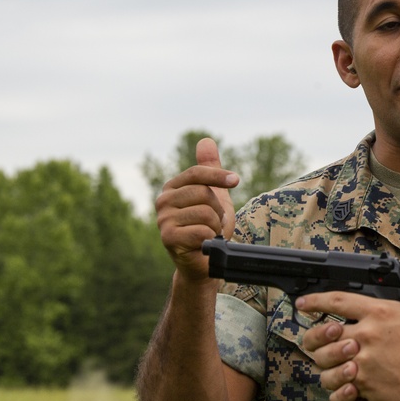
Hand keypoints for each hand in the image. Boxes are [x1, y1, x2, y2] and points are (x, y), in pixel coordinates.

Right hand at [155, 137, 239, 279]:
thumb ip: (209, 168)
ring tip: (209, 233)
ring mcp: (163, 220)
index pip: (197, 173)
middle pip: (204, 193)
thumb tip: (206, 140)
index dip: (218, 175)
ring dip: (216, 226)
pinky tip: (203, 244)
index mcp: (173, 188)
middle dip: (218, 211)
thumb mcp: (213, 194)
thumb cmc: (208, 226)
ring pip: (206, 213)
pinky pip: (202, 231)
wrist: (203, 261)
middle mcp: (163, 201)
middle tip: (214, 223)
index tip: (236, 180)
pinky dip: (211, 239)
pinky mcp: (168, 238)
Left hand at [298, 292, 399, 400]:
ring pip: (324, 365)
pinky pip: (336, 391)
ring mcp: (363, 363)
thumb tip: (385, 295)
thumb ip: (396, 304)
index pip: (337, 301)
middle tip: (315, 342)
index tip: (303, 303)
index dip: (315, 300)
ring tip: (339, 366)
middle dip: (312, 338)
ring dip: (327, 366)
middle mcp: (366, 336)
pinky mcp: (365, 387)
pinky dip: (338, 391)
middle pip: (321, 335)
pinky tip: (346, 387)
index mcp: (379, 312)